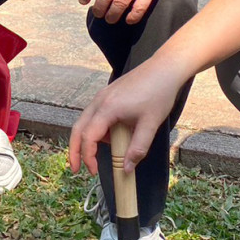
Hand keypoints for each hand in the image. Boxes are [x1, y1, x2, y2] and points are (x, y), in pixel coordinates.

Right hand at [69, 56, 182, 176]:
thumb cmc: (159, 93)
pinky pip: (95, 114)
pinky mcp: (108, 94)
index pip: (88, 136)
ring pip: (85, 121)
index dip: (88, 156)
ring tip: (97, 156)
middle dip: (75, 150)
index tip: (94, 171)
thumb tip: (127, 168)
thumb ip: (138, 148)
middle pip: (78, 128)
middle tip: (77, 168)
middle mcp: (100, 101)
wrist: (165, 68)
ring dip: (86, 139)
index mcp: (108, 108)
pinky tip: (110, 137)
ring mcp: (103, 96)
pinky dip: (96, 129)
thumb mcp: (150, 124)